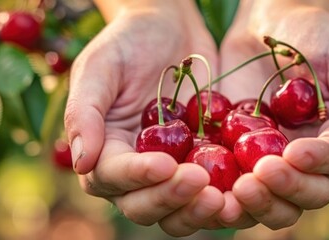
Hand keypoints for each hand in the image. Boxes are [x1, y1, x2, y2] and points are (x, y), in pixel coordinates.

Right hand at [64, 0, 222, 235]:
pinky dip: (228, 201)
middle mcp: (135, 173)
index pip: (113, 178)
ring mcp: (171, 175)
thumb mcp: (100, 66)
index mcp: (104, 151)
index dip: (138, 176)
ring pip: (178, 213)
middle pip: (144, 206)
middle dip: (171, 198)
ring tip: (224, 197)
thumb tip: (82, 162)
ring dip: (198, 212)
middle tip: (202, 182)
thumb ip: (85, 112)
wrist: (171, 29)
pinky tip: (246, 188)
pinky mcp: (204, 169)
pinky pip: (214, 196)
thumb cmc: (128, 42)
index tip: (165, 164)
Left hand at [215, 0, 328, 228]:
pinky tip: (212, 189)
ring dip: (259, 204)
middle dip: (287, 187)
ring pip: (276, 204)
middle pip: (310, 194)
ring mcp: (277, 166)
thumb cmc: (313, 35)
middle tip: (259, 174)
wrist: (266, 25)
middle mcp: (315, 163)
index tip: (295, 152)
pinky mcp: (242, 164)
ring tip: (238, 189)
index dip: (319, 162)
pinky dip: (227, 197)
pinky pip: (237, 192)